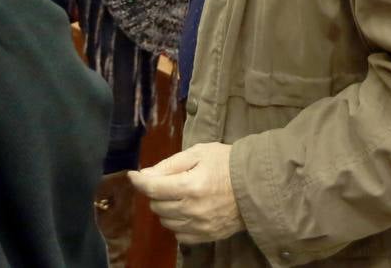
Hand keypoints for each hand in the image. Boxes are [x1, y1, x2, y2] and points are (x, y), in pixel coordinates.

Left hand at [129, 142, 243, 244]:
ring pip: (166, 221)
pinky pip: (180, 235)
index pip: (153, 188)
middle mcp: (193, 209)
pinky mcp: (207, 236)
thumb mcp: (199, 153)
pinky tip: (186, 211)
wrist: (257, 185)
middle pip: (157, 205)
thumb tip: (145, 175)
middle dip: (156, 192)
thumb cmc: (226, 163)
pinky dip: (177, 223)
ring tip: (178, 195)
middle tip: (167, 181)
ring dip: (165, 208)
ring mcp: (200, 226)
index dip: (139, 181)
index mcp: (190, 185)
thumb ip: (170, 164)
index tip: (133, 175)